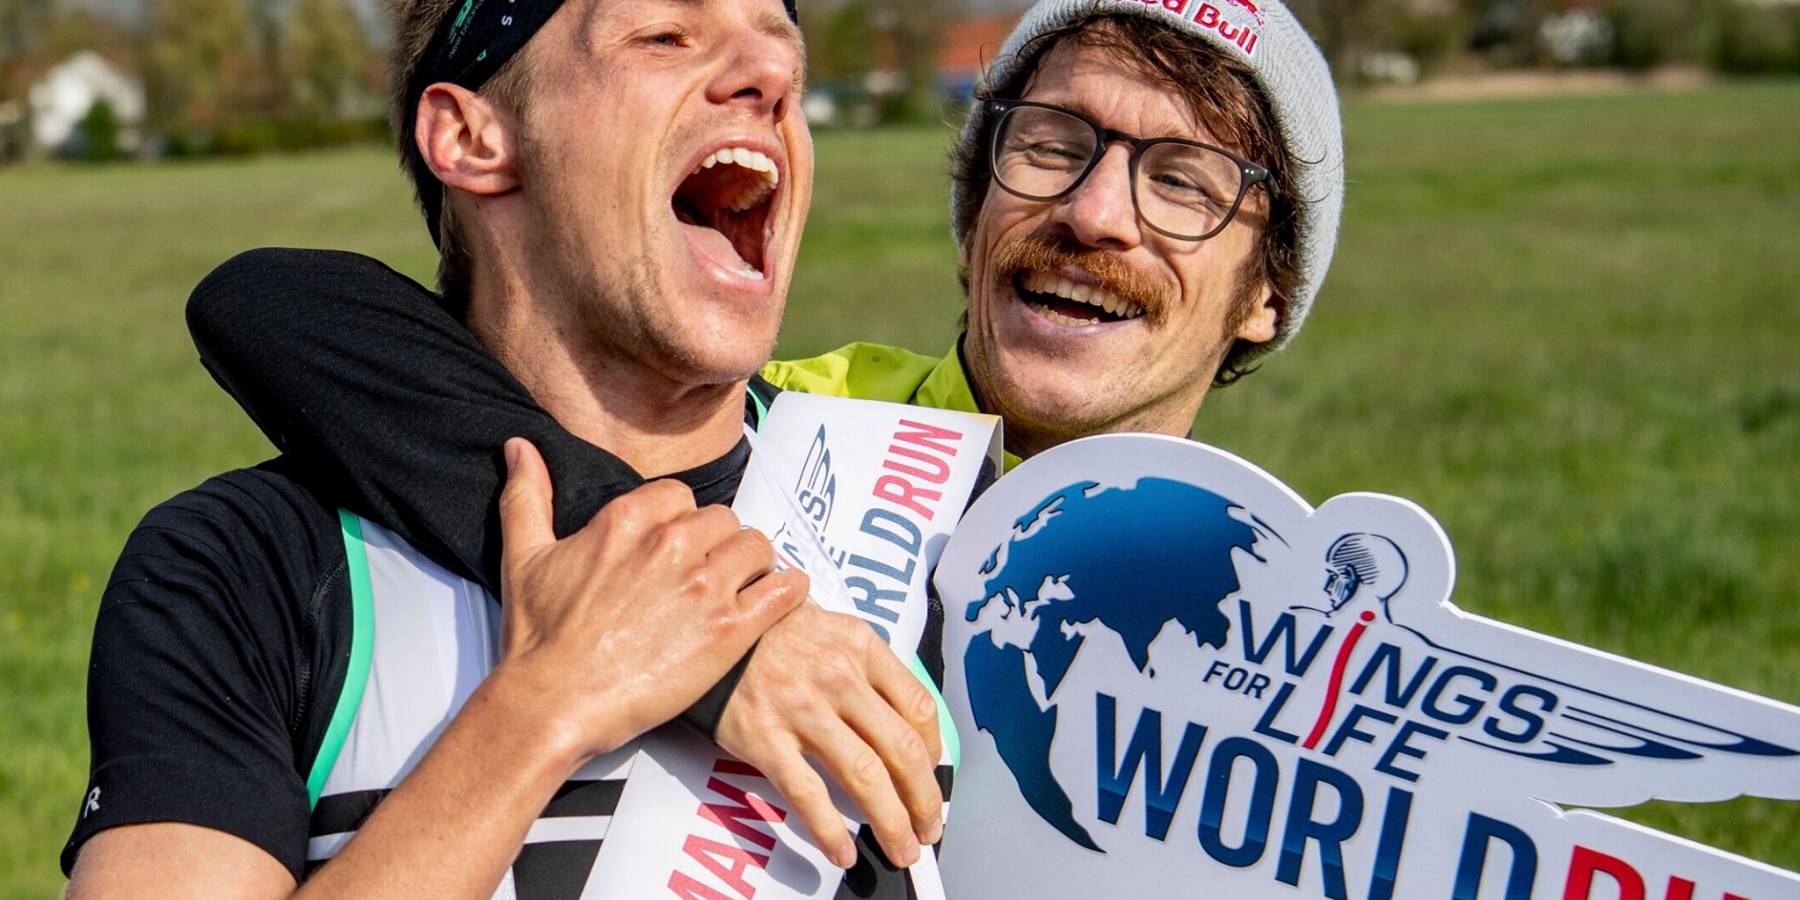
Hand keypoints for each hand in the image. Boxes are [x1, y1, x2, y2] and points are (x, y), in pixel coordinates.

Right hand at [495, 437, 807, 759]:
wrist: (553, 704)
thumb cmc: (539, 641)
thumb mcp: (523, 557)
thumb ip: (527, 496)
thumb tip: (520, 448)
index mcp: (627, 519)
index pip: (681, 496)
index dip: (682, 521)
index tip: (677, 547)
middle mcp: (670, 543)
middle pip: (724, 519)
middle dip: (718, 545)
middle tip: (707, 575)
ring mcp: (704, 586)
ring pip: (757, 547)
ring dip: (753, 566)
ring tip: (741, 589)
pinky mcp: (729, 629)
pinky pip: (783, 589)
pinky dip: (789, 591)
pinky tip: (779, 597)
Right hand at [714, 603, 943, 869]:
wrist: (710, 626)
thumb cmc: (773, 631)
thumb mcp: (831, 628)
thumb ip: (869, 668)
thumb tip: (907, 722)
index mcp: (861, 646)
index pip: (918, 707)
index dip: (935, 752)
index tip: (934, 775)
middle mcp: (838, 676)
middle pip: (901, 750)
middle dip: (924, 799)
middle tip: (928, 828)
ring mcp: (801, 708)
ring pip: (864, 776)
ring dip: (891, 822)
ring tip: (902, 848)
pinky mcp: (764, 737)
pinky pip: (807, 794)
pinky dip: (831, 831)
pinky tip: (842, 851)